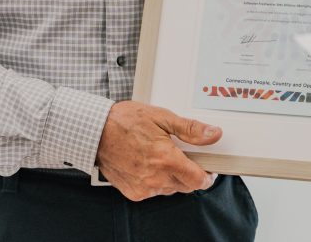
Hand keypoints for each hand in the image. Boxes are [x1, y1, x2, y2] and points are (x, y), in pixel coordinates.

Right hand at [95, 100, 219, 200]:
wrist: (96, 132)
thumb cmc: (126, 121)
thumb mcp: (163, 117)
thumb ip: (190, 129)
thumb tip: (213, 134)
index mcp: (165, 159)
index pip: (197, 180)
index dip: (207, 176)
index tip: (208, 169)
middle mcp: (155, 178)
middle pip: (185, 186)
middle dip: (189, 173)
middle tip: (183, 155)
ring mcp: (143, 188)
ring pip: (170, 189)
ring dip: (173, 177)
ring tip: (162, 156)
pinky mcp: (133, 192)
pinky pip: (154, 191)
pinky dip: (157, 181)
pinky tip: (150, 164)